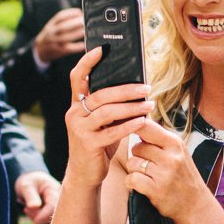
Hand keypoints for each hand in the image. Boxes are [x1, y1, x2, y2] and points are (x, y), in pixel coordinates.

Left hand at [16, 171, 62, 223]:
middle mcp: (60, 198)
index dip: (43, 215)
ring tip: (27, 209)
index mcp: (54, 189)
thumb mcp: (25, 186)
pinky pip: (47, 219)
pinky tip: (31, 211)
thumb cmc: (29, 182)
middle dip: (39, 216)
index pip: (53, 206)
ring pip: (49, 218)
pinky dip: (38, 218)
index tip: (34, 220)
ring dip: (37, 217)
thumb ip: (30, 196)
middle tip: (26, 210)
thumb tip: (34, 206)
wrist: (32, 180)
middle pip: (53, 214)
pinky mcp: (54, 210)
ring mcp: (58, 204)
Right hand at [34, 6, 86, 64]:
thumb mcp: (52, 27)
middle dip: (74, 23)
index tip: (80, 12)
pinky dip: (77, 47)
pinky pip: (68, 49)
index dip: (70, 13)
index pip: (60, 17)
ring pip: (65, 38)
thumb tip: (79, 14)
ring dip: (76, 34)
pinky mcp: (59, 51)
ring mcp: (54, 42)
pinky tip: (84, 45)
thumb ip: (62, 21)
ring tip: (85, 31)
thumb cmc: (50, 36)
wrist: (39, 50)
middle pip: (62, 27)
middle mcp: (51, 33)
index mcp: (50, 25)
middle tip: (84, 21)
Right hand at [61, 49, 150, 187]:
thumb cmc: (98, 144)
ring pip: (107, 111)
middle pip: (101, 94)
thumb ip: (110, 106)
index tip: (102, 49)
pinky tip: (143, 121)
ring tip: (150, 104)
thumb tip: (136, 87)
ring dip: (132, 106)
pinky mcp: (88, 144)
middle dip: (127, 89)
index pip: (77, 77)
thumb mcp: (101, 123)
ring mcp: (79, 129)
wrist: (85, 174)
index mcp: (76, 104)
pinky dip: (129, 125)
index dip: (88, 61)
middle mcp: (74, 114)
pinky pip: (112, 131)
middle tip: (147, 88)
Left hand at [122, 118, 210, 221]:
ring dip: (134, 170)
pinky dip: (132, 183)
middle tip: (147, 164)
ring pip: (132, 163)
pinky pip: (131, 179)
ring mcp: (164, 174)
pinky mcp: (156, 190)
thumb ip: (159, 138)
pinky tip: (141, 185)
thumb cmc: (183, 175)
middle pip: (136, 147)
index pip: (146, 127)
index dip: (134, 128)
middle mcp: (171, 157)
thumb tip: (138, 118)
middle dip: (137, 155)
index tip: (130, 133)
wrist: (195, 204)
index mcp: (175, 143)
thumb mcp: (177, 152)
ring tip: (147, 175)